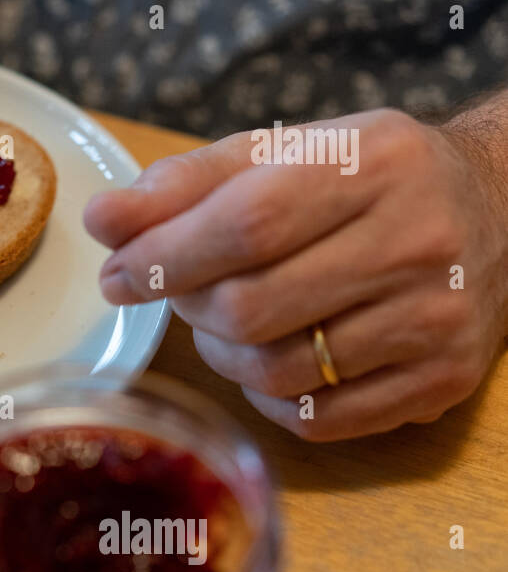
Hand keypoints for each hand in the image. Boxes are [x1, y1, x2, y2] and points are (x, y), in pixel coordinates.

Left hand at [84, 107, 507, 440]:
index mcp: (374, 165)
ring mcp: (437, 321)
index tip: (117, 273)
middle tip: (181, 291)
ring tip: (226, 319)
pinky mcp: (443, 382)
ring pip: (277, 371)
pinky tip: (268, 355)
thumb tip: (103, 221)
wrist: (497, 209)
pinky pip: (315, 418)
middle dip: (189, 307)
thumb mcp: (280, 153)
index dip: (164, 257)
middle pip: (252, 309)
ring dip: (222, 353)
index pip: (246, 225)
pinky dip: (267, 396)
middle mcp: (417, 243)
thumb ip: (186, 183)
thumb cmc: (364, 177)